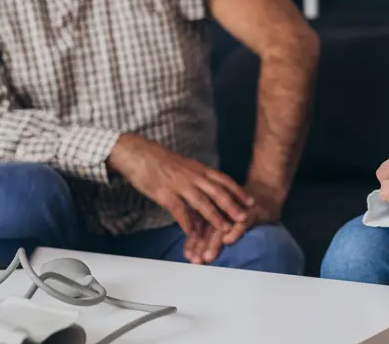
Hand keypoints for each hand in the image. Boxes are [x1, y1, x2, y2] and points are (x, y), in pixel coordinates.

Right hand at [107, 134, 252, 236]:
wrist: (138, 153)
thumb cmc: (160, 160)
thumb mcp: (184, 166)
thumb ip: (197, 177)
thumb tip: (207, 188)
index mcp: (199, 169)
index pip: (224, 180)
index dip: (238, 191)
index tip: (250, 201)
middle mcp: (193, 176)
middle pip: (217, 192)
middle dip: (232, 206)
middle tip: (244, 218)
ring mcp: (180, 185)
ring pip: (202, 202)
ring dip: (215, 217)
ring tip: (225, 229)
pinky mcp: (165, 194)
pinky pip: (180, 211)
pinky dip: (188, 223)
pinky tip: (194, 234)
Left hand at [183, 182, 283, 264]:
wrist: (267, 190)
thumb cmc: (242, 207)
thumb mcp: (225, 215)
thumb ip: (210, 228)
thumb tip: (194, 248)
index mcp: (213, 208)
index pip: (199, 226)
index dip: (193, 241)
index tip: (187, 256)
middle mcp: (222, 208)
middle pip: (209, 228)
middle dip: (200, 245)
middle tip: (195, 261)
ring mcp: (237, 209)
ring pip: (223, 226)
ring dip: (214, 242)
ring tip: (208, 256)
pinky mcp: (253, 210)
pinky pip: (243, 221)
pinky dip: (236, 230)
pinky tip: (229, 241)